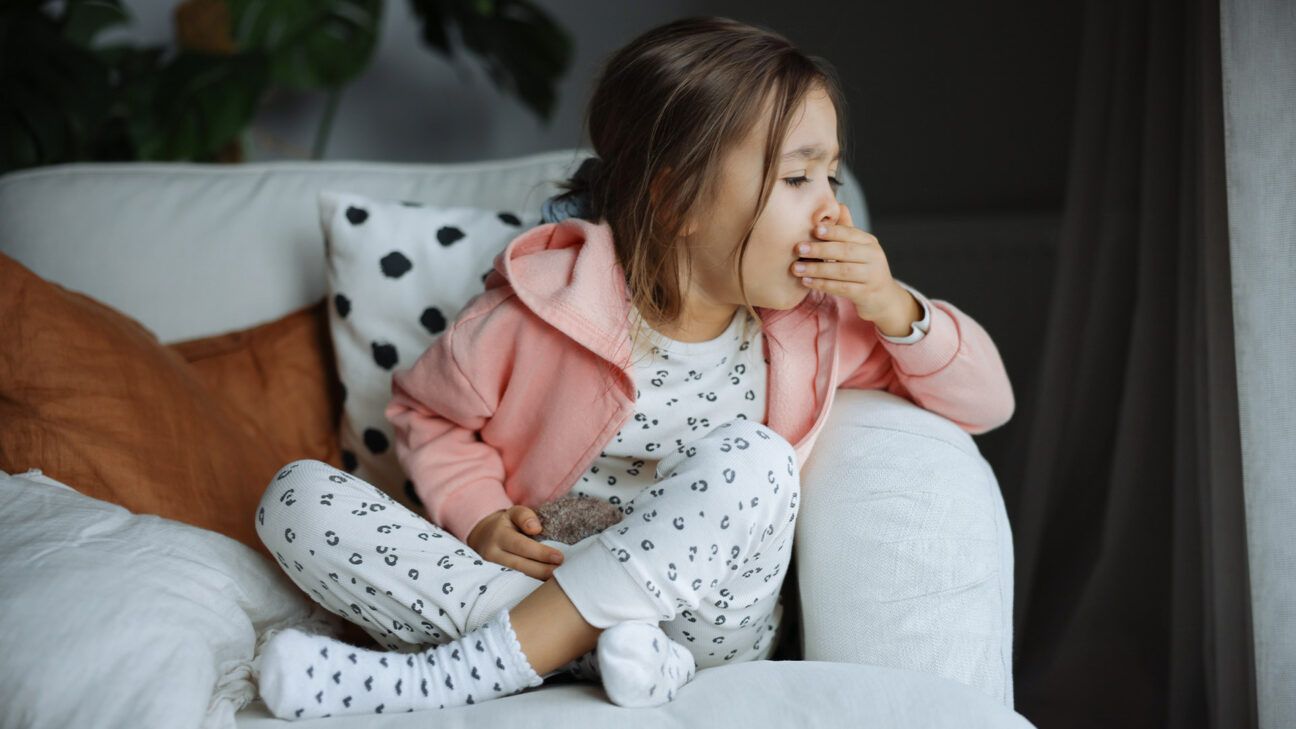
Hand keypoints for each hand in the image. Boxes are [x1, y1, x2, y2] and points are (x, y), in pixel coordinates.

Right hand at [466, 505, 564, 580]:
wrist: (483, 537)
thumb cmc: (505, 524)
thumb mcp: (513, 513)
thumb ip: (525, 516)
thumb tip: (535, 528)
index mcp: (499, 535)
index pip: (521, 545)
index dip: (541, 553)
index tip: (559, 557)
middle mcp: (493, 554)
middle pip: (520, 565)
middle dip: (542, 570)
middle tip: (562, 573)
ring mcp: (492, 569)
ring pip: (517, 577)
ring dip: (538, 579)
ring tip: (557, 581)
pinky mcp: (495, 579)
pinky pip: (515, 583)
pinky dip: (531, 584)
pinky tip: (545, 586)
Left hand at [792, 202, 918, 333]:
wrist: (883, 298)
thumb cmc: (864, 268)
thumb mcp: (859, 248)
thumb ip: (847, 229)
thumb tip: (838, 205)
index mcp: (869, 242)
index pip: (850, 233)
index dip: (833, 231)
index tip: (814, 229)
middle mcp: (873, 257)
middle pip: (845, 251)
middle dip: (820, 249)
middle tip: (799, 248)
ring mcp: (871, 276)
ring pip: (842, 271)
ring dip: (817, 269)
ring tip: (796, 268)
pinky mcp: (866, 294)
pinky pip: (841, 288)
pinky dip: (823, 284)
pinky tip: (806, 282)